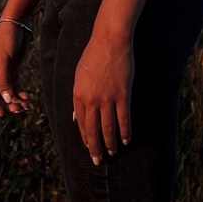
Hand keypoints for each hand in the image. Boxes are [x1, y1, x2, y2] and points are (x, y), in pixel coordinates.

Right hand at [0, 20, 32, 116]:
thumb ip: (4, 81)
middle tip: (19, 110)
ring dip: (16, 101)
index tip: (3, 114)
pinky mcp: (13, 69)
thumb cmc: (6, 39)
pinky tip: (28, 98)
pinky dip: (21, 93)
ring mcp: (4, 72)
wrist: (17, 23)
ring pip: (8, 92)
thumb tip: (6, 101)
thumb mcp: (4, 60)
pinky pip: (15, 86)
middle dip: (7, 105)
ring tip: (26, 106)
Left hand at [72, 31, 133, 164]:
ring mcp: (107, 99)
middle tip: (97, 160)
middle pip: (93, 130)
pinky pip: (124, 119)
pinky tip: (126, 140)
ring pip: (108, 128)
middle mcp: (91, 100)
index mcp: (78, 95)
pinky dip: (125, 132)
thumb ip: (77, 98)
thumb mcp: (78, 76)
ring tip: (112, 153)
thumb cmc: (93, 56)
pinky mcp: (122, 95)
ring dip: (110, 144)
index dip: (85, 137)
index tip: (89, 147)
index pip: (81, 123)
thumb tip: (76, 118)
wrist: (109, 41)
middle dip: (95, 148)